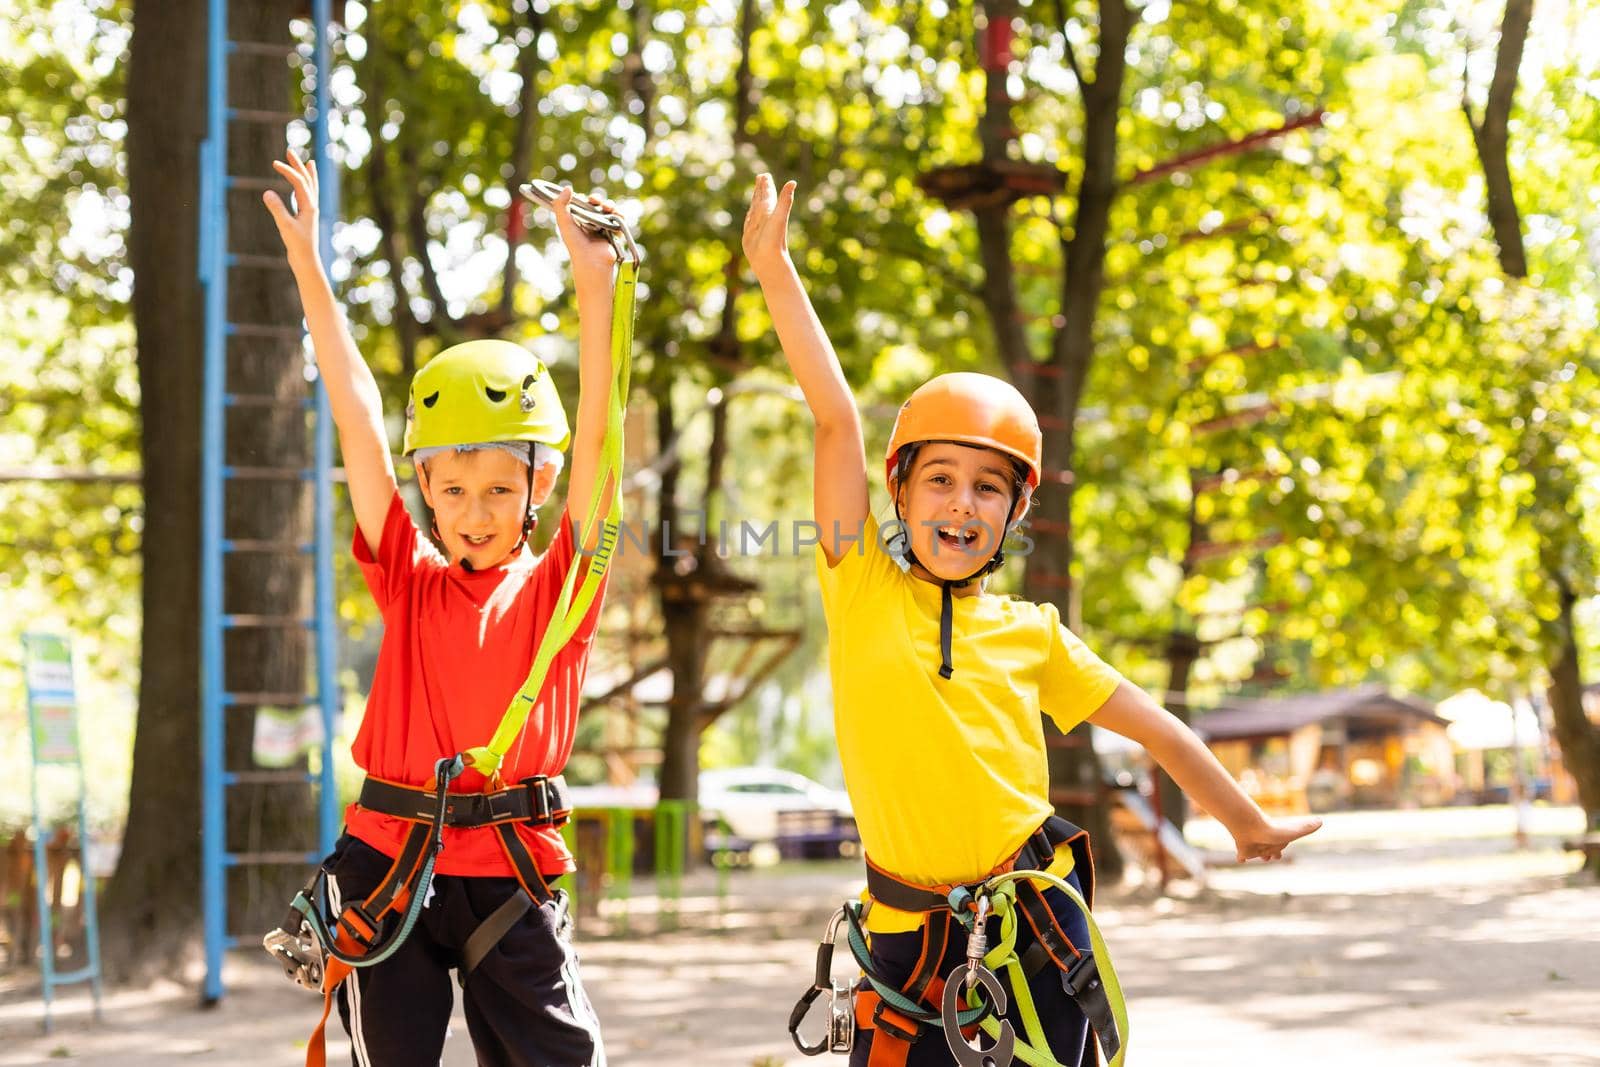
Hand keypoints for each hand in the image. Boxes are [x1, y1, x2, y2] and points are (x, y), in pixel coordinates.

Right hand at [262, 148, 320, 266]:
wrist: (306, 261)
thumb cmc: (298, 246)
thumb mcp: (285, 226)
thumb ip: (277, 209)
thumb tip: (266, 192)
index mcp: (309, 207)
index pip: (299, 183)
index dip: (288, 171)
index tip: (274, 163)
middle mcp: (312, 206)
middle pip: (308, 181)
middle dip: (299, 165)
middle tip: (290, 151)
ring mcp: (310, 212)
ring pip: (311, 188)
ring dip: (308, 174)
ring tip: (309, 162)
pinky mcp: (306, 217)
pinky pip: (307, 197)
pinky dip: (305, 188)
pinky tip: (301, 187)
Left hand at [552, 186, 620, 296]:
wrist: (591, 260)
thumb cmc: (575, 243)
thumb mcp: (563, 222)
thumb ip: (561, 204)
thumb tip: (568, 187)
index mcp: (578, 220)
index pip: (583, 203)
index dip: (585, 198)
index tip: (585, 198)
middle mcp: (591, 224)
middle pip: (597, 205)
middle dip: (598, 200)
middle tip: (596, 201)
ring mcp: (604, 228)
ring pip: (610, 211)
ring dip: (611, 206)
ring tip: (608, 208)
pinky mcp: (615, 234)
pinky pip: (620, 221)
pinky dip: (620, 216)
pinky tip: (617, 216)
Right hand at [742, 172, 795, 274]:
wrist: (768, 260)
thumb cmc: (774, 239)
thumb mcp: (779, 216)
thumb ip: (785, 199)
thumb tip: (793, 182)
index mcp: (771, 210)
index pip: (768, 193)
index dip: (766, 184)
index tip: (765, 175)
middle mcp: (765, 216)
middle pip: (762, 198)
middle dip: (761, 188)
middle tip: (761, 177)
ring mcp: (757, 225)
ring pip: (756, 208)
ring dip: (756, 198)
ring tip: (755, 191)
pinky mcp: (750, 233)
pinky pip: (749, 220)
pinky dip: (750, 213)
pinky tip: (751, 212)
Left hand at [1231, 815, 1321, 861]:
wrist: (1251, 829)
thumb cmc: (1273, 830)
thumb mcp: (1294, 831)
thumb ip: (1307, 827)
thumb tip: (1321, 820)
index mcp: (1277, 841)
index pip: (1281, 846)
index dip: (1281, 848)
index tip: (1281, 852)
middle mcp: (1265, 844)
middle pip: (1270, 850)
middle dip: (1272, 853)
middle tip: (1275, 857)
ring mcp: (1254, 848)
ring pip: (1256, 853)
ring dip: (1258, 855)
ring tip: (1261, 857)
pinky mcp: (1243, 851)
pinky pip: (1241, 856)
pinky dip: (1241, 858)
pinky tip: (1239, 860)